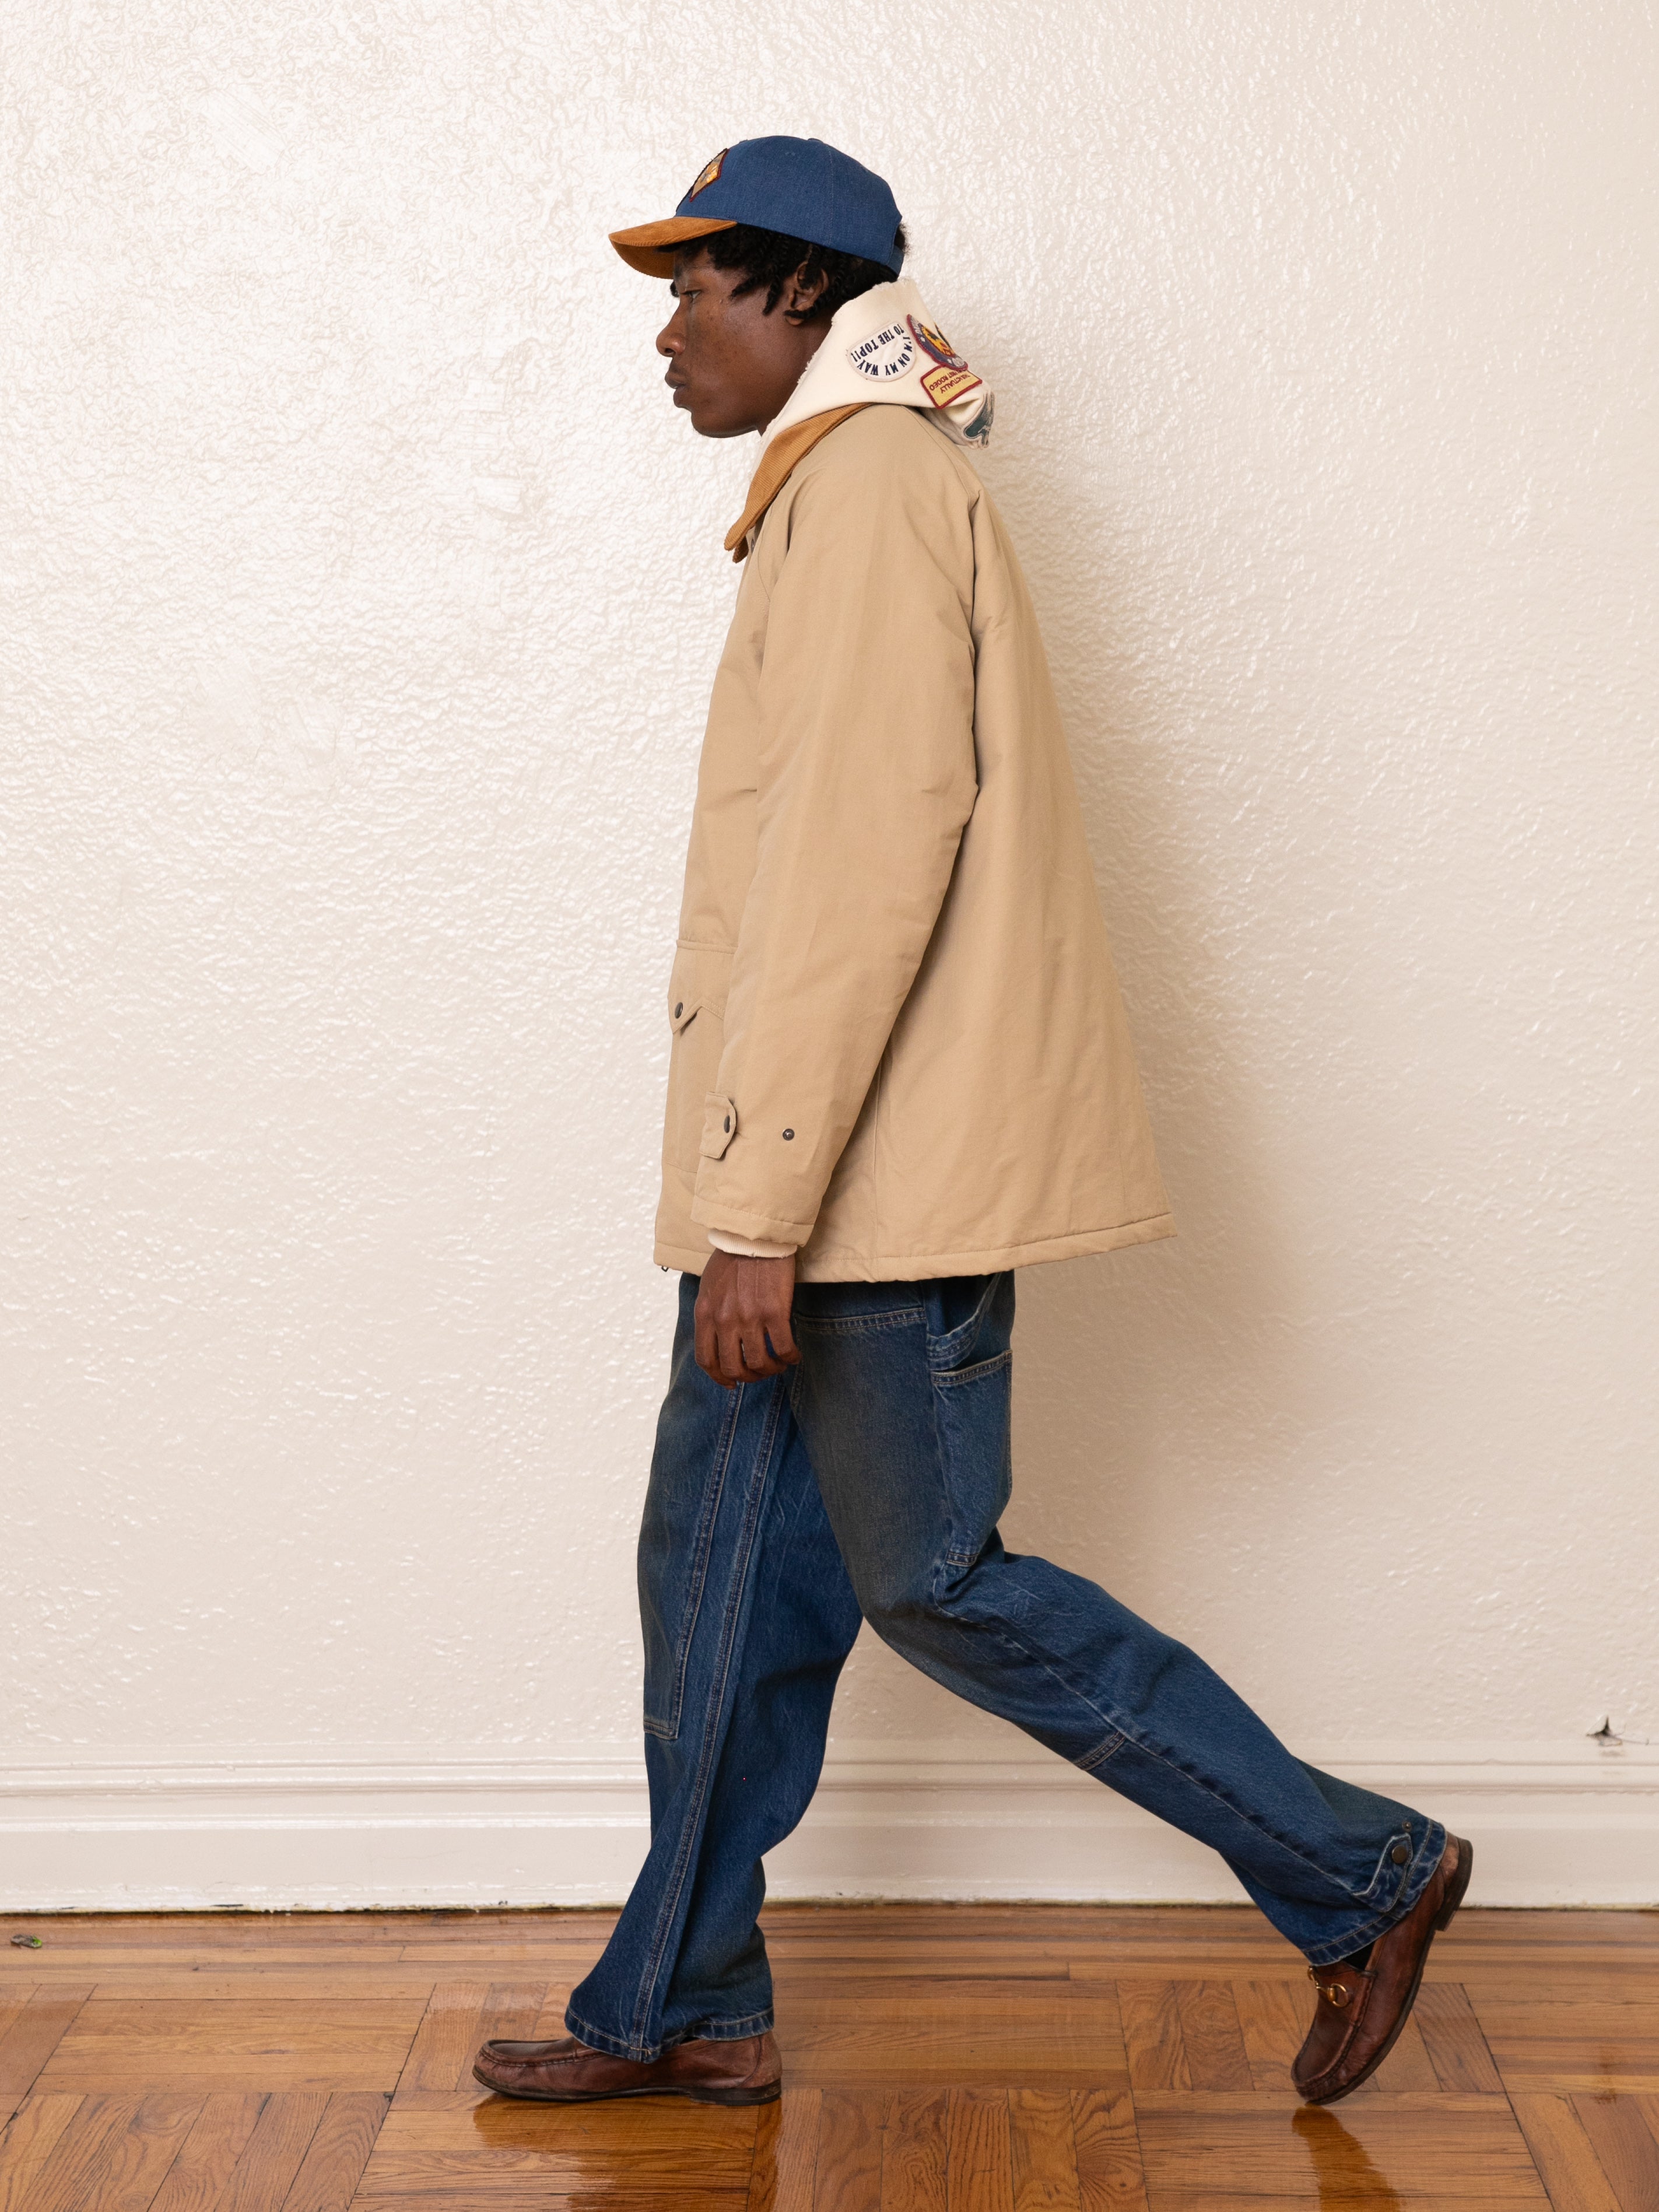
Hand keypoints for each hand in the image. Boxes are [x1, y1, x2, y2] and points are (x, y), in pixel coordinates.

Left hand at [694, 1250, 799, 1389]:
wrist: (755, 1237)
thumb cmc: (733, 1258)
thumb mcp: (708, 1287)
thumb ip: (710, 1313)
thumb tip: (718, 1336)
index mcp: (705, 1314)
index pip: (707, 1360)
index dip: (719, 1378)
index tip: (731, 1383)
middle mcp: (724, 1320)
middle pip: (732, 1368)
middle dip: (748, 1377)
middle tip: (760, 1373)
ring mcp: (749, 1317)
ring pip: (759, 1363)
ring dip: (771, 1370)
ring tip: (779, 1365)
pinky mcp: (774, 1312)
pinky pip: (783, 1348)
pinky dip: (790, 1358)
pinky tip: (794, 1355)